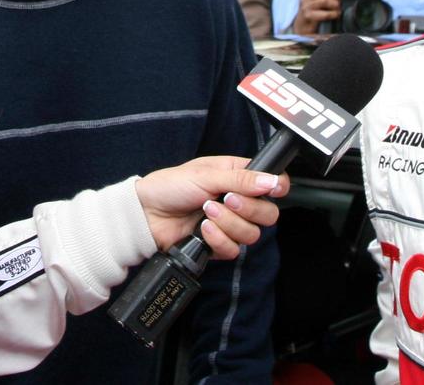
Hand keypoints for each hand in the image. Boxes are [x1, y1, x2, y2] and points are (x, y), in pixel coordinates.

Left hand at [135, 156, 287, 259]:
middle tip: (226, 199)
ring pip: (252, 234)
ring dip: (229, 223)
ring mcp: (229, 224)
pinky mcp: (218, 244)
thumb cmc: (170, 186)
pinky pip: (233, 250)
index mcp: (237, 176)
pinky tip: (202, 229)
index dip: (277, 187)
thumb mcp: (206, 175)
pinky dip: (218, 239)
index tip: (272, 190)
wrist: (146, 214)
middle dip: (249, 209)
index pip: (272, 182)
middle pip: (268, 214)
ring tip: (206, 212)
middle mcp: (238, 200)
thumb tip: (273, 181)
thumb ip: (242, 179)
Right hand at [291, 0, 340, 35]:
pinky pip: (325, 13)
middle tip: (339, 0)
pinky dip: (333, 13)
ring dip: (335, 4)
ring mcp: (305, 6)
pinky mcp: (308, 15)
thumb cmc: (312, 12)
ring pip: (325, 0)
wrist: (302, 26)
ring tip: (338, 8)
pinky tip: (336, 14)